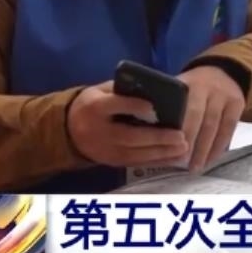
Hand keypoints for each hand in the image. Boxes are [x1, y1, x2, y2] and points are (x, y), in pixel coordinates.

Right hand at [67, 82, 189, 167]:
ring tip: (183, 149)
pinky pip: (136, 163)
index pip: (115, 106)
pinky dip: (157, 161)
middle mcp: (99, 131)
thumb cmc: (93, 104)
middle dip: (157, 137)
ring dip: (162, 153)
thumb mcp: (101, 90)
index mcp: (95, 107)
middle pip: (129, 136)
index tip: (154, 107)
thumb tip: (154, 89)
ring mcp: (105, 150)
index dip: (134, 106)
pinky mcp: (111, 162)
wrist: (68, 129)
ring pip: (135, 154)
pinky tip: (174, 158)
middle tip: (180, 136)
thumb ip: (123, 90)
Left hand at [177, 65, 246, 171]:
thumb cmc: (192, 87)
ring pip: (215, 125)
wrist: (223, 71)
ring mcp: (225, 96)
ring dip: (205, 149)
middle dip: (191, 142)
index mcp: (188, 83)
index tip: (169, 147)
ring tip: (195, 168)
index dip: (180, 128)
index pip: (185, 107)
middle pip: (200, 117)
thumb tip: (148, 131)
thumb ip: (167, 105)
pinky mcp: (238, 103)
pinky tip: (210, 160)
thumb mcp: (179, 87)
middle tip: (182, 163)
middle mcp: (208, 88)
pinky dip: (219, 146)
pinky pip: (229, 128)